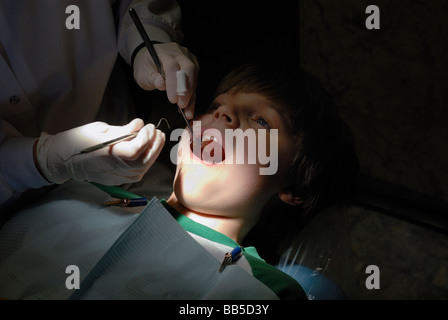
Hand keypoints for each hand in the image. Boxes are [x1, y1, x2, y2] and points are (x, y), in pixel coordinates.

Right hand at [35, 119, 164, 184]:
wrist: (61, 160)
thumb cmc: (76, 141)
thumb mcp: (99, 129)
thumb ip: (123, 130)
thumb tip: (139, 125)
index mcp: (107, 155)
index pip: (136, 150)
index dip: (146, 137)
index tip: (148, 126)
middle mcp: (114, 169)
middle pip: (144, 161)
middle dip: (155, 145)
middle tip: (157, 131)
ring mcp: (116, 177)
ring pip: (143, 169)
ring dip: (153, 153)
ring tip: (156, 139)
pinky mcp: (117, 180)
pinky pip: (138, 173)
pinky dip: (146, 161)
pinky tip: (148, 150)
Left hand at [133, 42, 198, 117]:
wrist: (152, 60)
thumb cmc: (147, 66)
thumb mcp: (144, 73)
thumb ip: (153, 79)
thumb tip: (162, 85)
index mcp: (164, 52)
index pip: (171, 66)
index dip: (173, 83)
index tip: (173, 99)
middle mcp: (179, 53)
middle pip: (188, 69)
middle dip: (186, 89)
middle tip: (182, 105)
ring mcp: (189, 59)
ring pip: (194, 77)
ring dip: (191, 96)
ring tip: (187, 111)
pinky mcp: (194, 67)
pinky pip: (195, 82)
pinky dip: (192, 96)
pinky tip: (189, 107)